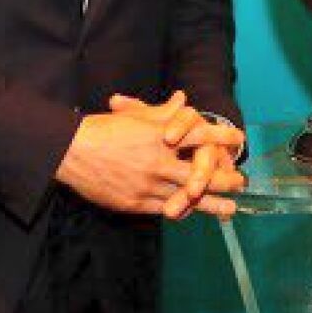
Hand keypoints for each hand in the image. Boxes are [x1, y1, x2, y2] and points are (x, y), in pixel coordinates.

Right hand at [54, 97, 244, 219]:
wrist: (70, 152)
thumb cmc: (103, 129)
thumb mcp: (136, 117)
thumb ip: (163, 112)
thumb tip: (182, 98)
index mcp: (160, 134)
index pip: (200, 133)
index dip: (221, 135)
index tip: (239, 139)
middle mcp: (158, 159)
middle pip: (201, 171)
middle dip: (224, 179)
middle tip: (241, 183)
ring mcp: (148, 184)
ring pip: (188, 197)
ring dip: (212, 204)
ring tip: (230, 210)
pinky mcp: (136, 203)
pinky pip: (165, 209)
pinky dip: (182, 211)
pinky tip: (193, 213)